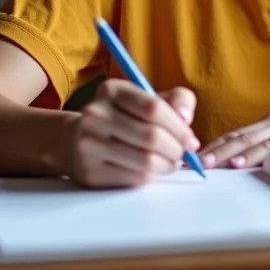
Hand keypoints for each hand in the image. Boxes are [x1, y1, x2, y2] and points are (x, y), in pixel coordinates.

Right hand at [64, 80, 198, 187]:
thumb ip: (177, 100)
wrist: (78, 140)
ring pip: (145, 161)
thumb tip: (186, 116)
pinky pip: (134, 178)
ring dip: (167, 166)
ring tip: (171, 163)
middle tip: (183, 154)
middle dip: (176, 149)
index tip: (191, 140)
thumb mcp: (149, 100)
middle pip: (151, 136)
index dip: (179, 127)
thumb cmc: (125, 118)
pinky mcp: (90, 172)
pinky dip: (151, 176)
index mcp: (112, 90)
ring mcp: (88, 145)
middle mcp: (95, 115)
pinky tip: (151, 170)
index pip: (154, 108)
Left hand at [200, 107, 269, 169]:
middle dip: (214, 150)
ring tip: (210, 164)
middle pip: (240, 135)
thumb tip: (250, 163)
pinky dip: (258, 154)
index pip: (238, 133)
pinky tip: (244, 162)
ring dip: (229, 153)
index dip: (215, 145)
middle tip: (192, 163)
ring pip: (254, 139)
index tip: (194, 158)